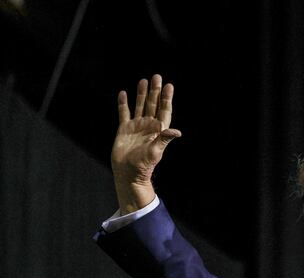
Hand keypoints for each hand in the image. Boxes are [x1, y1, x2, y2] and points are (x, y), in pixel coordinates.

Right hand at [111, 74, 181, 213]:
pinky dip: (124, 104)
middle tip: (157, 77)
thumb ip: (164, 139)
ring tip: (143, 81)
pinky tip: (124, 94)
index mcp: (158, 130)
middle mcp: (148, 126)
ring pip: (139, 106)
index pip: (164, 110)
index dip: (166, 98)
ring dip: (141, 94)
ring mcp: (136, 126)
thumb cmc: (144, 165)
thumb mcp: (156, 152)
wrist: (128, 173)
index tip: (169, 85)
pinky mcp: (124, 129)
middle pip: (152, 104)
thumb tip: (177, 132)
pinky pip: (124, 113)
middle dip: (155, 91)